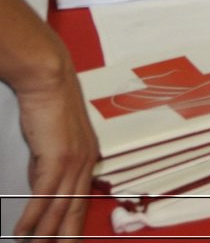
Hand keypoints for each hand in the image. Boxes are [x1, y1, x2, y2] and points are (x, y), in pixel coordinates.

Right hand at [13, 56, 97, 239]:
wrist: (49, 80)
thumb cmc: (49, 105)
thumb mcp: (52, 142)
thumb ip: (49, 167)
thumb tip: (42, 191)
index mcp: (88, 158)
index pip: (82, 200)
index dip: (74, 224)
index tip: (67, 242)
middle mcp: (86, 162)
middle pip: (75, 210)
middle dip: (65, 237)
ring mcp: (74, 161)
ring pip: (59, 208)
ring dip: (45, 234)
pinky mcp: (58, 158)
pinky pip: (44, 196)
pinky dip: (32, 218)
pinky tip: (23, 233)